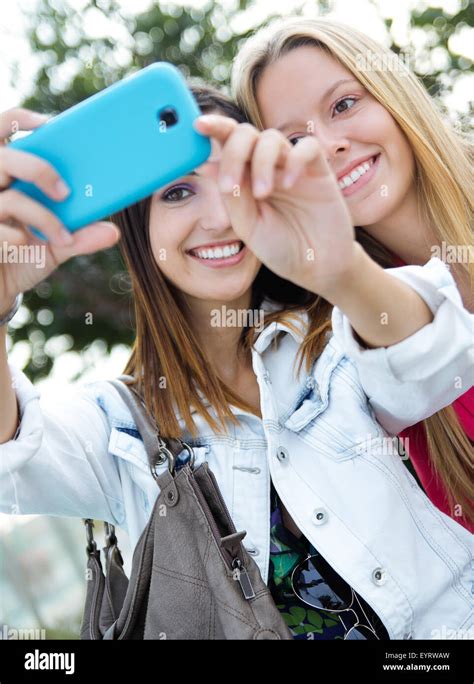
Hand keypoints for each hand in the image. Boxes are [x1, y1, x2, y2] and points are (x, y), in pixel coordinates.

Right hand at [0, 107, 120, 307]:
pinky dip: (17, 238)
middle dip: (38, 170)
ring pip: (10, 198)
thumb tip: (113, 232)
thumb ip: (80, 237)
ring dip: (41, 216)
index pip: (4, 131)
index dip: (20, 118)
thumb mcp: (56, 247)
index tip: (48, 123)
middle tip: (65, 191)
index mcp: (7, 176)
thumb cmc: (21, 259)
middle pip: (5, 158)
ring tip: (61, 235)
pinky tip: (24, 246)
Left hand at [193, 114, 355, 298]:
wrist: (315, 267)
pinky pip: (307, 147)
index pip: (227, 144)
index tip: (198, 126)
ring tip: (262, 194)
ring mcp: (292, 167)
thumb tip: (208, 165)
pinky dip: (295, 160)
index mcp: (245, 178)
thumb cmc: (281, 247)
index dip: (214, 129)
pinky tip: (291, 185)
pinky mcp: (318, 171)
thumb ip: (232, 197)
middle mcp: (267, 167)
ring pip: (272, 138)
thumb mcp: (248, 226)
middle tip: (229, 184)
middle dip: (233, 151)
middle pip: (246, 134)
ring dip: (261, 162)